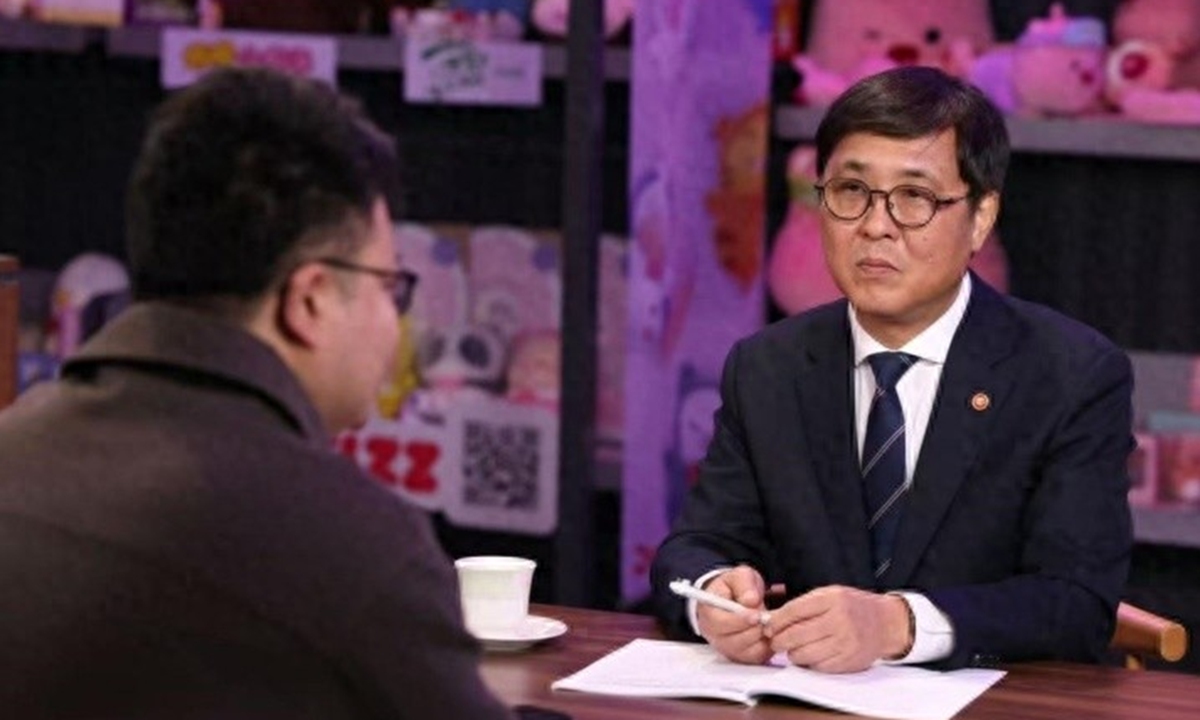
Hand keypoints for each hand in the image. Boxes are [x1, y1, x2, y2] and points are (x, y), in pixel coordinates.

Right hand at [696, 566, 772, 664]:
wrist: (731, 598)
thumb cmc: (732, 588)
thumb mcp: (738, 576)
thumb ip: (744, 583)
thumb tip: (751, 600)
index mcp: (709, 614)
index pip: (721, 624)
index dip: (741, 620)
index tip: (757, 614)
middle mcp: (715, 636)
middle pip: (738, 640)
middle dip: (756, 626)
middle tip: (766, 613)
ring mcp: (729, 649)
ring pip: (751, 650)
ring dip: (763, 634)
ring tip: (765, 619)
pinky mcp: (743, 657)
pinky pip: (760, 656)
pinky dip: (768, 644)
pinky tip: (766, 630)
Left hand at [764, 585, 910, 672]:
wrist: (885, 623)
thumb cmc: (851, 607)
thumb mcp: (829, 595)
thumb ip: (803, 605)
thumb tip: (772, 620)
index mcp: (832, 599)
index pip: (793, 611)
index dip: (776, 621)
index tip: (768, 627)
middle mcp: (839, 620)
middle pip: (796, 635)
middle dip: (779, 640)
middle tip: (775, 641)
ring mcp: (845, 643)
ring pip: (804, 654)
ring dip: (792, 654)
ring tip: (793, 648)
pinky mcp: (848, 661)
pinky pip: (818, 667)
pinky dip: (809, 663)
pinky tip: (810, 656)